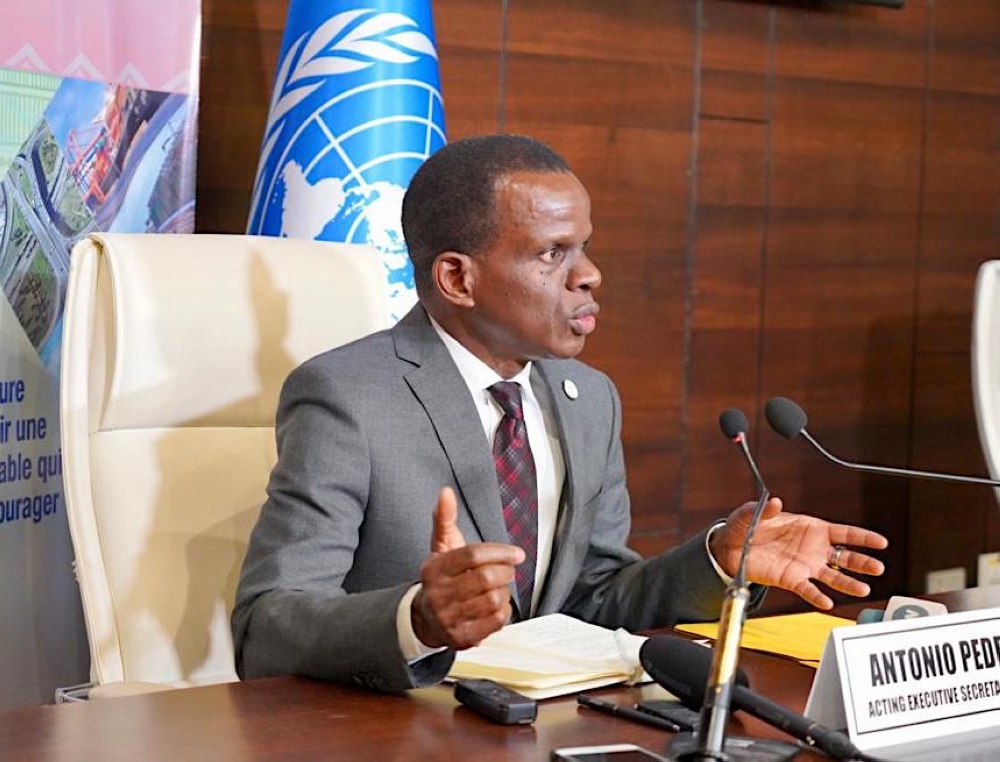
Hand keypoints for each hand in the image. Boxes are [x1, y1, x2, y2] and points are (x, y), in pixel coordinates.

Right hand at [411, 487, 524, 648]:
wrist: (424, 618)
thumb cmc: (440, 577)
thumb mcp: (440, 547)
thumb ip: (444, 518)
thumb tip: (446, 492)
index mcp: (434, 569)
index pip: (473, 555)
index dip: (500, 552)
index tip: (516, 553)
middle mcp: (438, 594)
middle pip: (486, 578)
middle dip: (505, 571)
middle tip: (507, 570)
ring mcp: (448, 617)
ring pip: (494, 599)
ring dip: (504, 592)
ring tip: (498, 588)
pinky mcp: (460, 637)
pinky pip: (495, 621)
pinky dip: (503, 611)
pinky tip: (496, 605)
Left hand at [709, 497, 887, 609]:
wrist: (730, 548)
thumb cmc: (747, 527)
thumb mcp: (753, 514)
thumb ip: (765, 509)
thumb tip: (774, 502)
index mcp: (810, 528)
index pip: (843, 533)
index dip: (863, 537)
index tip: (881, 542)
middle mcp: (813, 549)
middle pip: (845, 557)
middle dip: (862, 562)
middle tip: (878, 569)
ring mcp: (805, 566)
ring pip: (833, 576)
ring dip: (848, 583)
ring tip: (863, 590)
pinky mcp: (792, 580)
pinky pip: (808, 590)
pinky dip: (817, 596)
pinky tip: (827, 602)